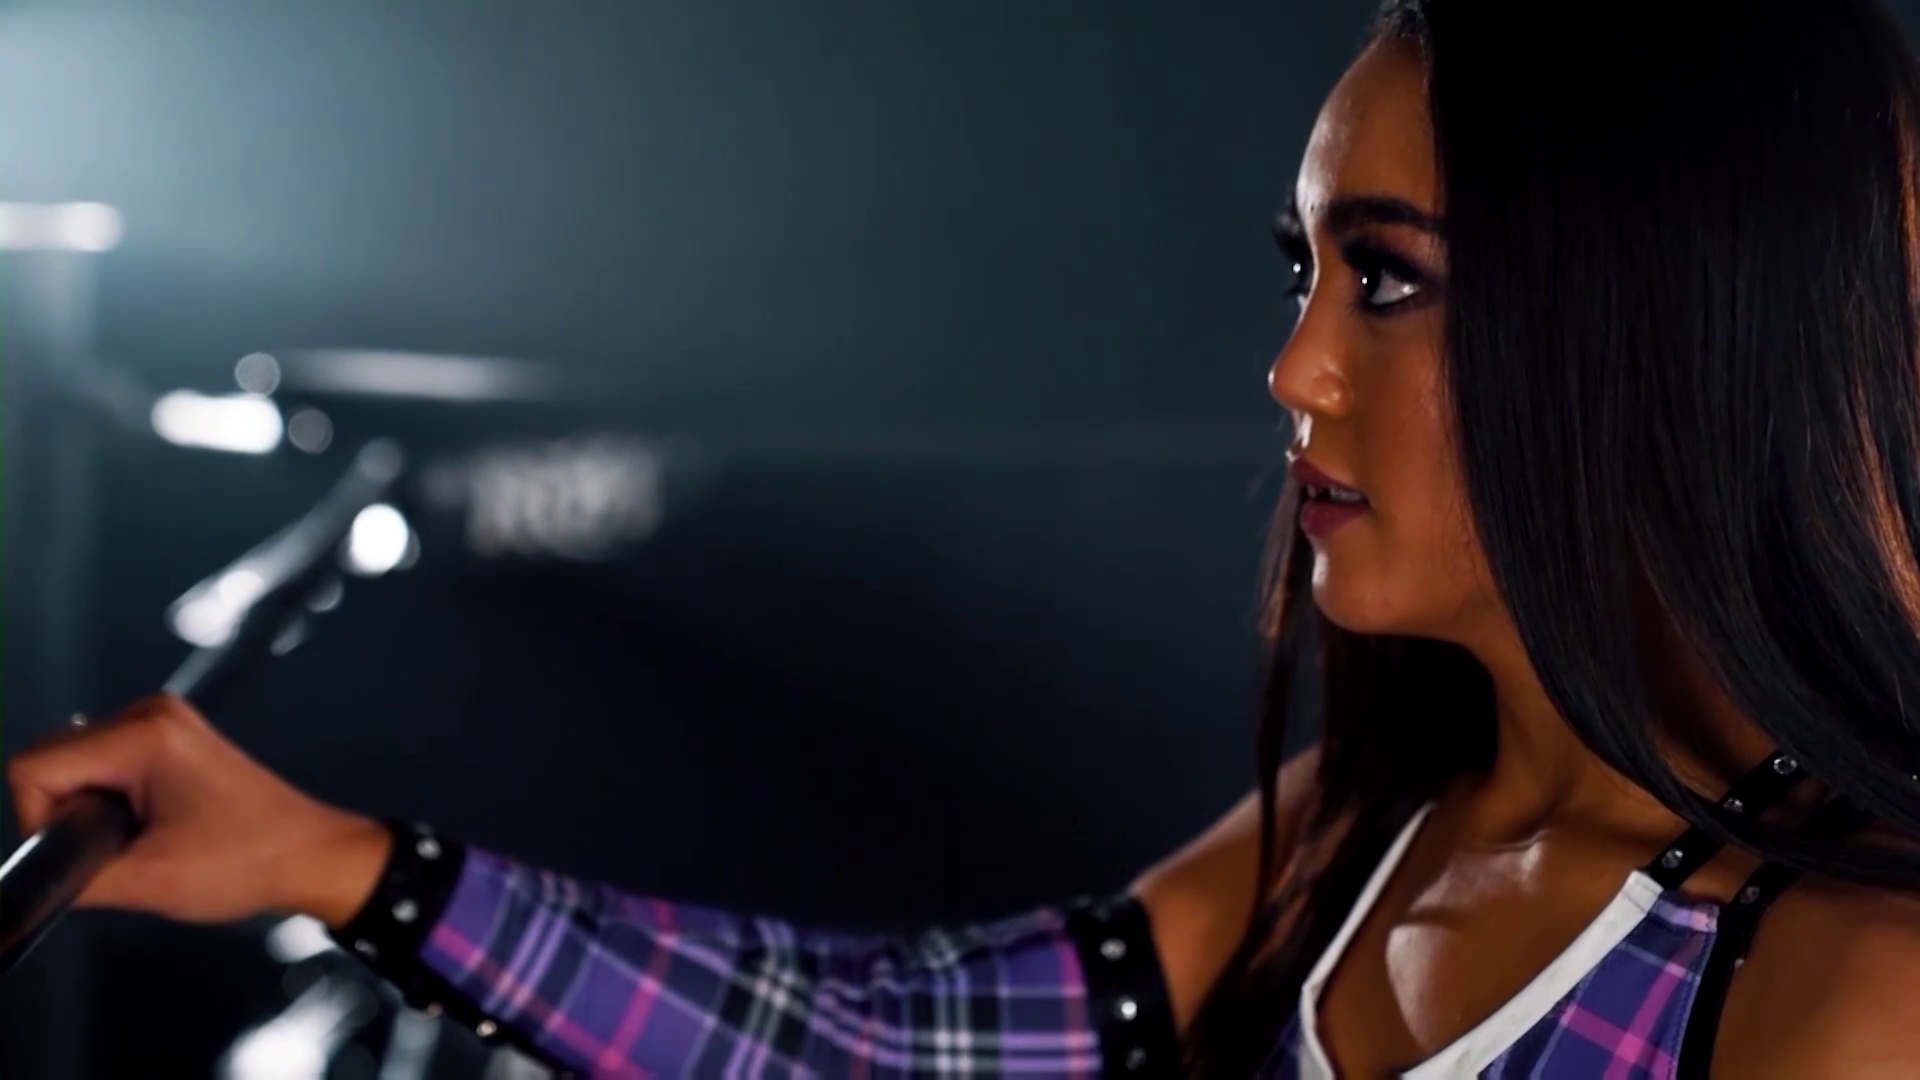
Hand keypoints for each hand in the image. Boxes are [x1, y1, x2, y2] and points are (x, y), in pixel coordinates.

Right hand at [5, 694, 389, 927]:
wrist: (310, 855)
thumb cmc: (247, 863)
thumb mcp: (146, 882)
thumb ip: (70, 874)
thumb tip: (31, 873)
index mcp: (145, 735)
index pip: (32, 768)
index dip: (37, 821)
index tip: (80, 853)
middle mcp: (150, 713)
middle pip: (49, 760)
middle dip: (62, 814)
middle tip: (116, 850)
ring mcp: (161, 721)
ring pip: (72, 765)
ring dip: (86, 810)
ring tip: (140, 840)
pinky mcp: (168, 738)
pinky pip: (101, 765)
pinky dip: (107, 801)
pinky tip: (147, 826)